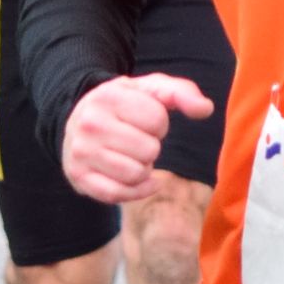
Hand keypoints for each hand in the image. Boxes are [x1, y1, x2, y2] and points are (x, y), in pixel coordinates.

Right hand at [62, 74, 214, 202]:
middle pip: (149, 150)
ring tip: (131, 155)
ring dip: (142, 168)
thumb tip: (206, 108)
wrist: (77, 120)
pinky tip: (139, 180)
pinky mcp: (79, 177)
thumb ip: (181, 93)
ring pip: (135, 174)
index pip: (157, 120)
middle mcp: (90, 124)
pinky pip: (118, 194)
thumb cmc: (123, 104)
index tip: (144, 120)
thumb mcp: (149, 89)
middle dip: (150, 147)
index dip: (159, 123)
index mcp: (108, 96)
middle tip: (136, 139)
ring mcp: (81, 152)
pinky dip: (136, 190)